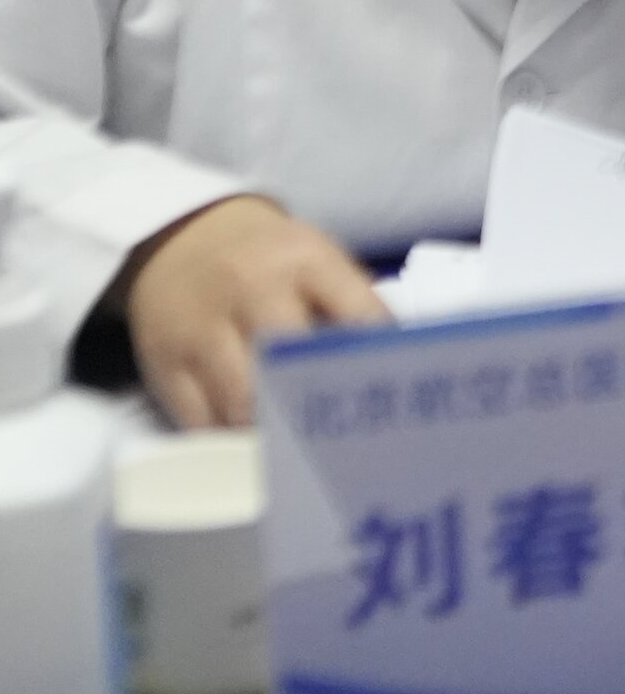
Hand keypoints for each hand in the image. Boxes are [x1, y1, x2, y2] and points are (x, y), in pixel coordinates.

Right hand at [117, 195, 386, 429]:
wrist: (183, 240)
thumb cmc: (270, 260)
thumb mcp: (319, 261)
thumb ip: (353, 307)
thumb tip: (385, 369)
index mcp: (307, 262)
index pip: (357, 315)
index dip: (376, 361)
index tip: (388, 395)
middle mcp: (253, 292)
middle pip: (290, 361)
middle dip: (316, 403)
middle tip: (339, 436)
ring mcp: (203, 331)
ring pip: (241, 401)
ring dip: (273, 436)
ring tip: (298, 453)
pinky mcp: (165, 365)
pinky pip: (199, 421)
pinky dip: (229, 443)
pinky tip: (252, 453)